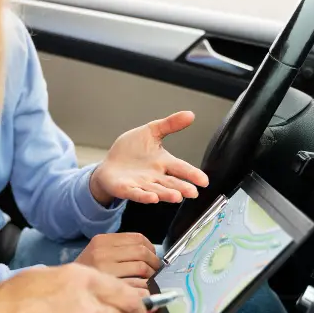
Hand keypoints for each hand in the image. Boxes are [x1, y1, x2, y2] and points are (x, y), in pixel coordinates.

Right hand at [74, 233, 159, 289]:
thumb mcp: (98, 252)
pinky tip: (143, 293)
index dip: (150, 249)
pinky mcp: (110, 291)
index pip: (138, 238)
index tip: (152, 257)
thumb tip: (150, 254)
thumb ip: (119, 249)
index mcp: (101, 241)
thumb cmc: (86, 273)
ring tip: (149, 283)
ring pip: (142, 270)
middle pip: (142, 254)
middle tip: (154, 272)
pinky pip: (137, 287)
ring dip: (152, 278)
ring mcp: (106, 272)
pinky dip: (146, 290)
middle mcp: (102, 254)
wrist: (65, 291)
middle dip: (154, 264)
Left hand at [90, 111, 208, 204]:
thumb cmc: (131, 151)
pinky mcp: (126, 189)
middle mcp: (155, 176)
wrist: (109, 164)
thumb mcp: (150, 132)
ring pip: (156, 190)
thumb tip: (190, 114)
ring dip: (166, 194)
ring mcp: (141, 184)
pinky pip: (136, 193)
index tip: (204, 180)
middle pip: (171, 183)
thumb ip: (169, 124)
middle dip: (182, 187)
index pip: (181, 168)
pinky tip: (152, 198)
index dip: (192, 174)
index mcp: (163, 162)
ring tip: (176, 197)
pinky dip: (144, 196)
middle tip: (193, 192)